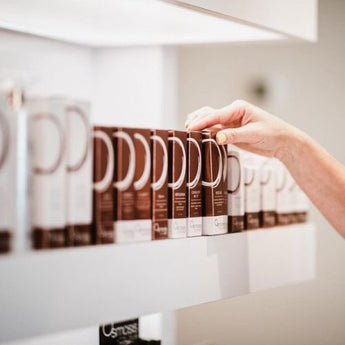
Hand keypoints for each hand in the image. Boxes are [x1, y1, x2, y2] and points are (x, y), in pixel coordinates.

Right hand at [185, 100, 302, 159]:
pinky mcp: (230, 132)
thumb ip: (234, 135)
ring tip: (188, 132)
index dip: (202, 121)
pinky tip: (198, 136)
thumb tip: (217, 137)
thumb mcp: (254, 134)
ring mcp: (230, 123)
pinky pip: (214, 131)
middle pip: (209, 114)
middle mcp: (232, 113)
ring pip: (209, 121)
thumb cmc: (273, 133)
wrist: (282, 142)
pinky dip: (205, 133)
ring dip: (199, 125)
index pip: (216, 114)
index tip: (191, 127)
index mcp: (238, 108)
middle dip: (197, 121)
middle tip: (186, 130)